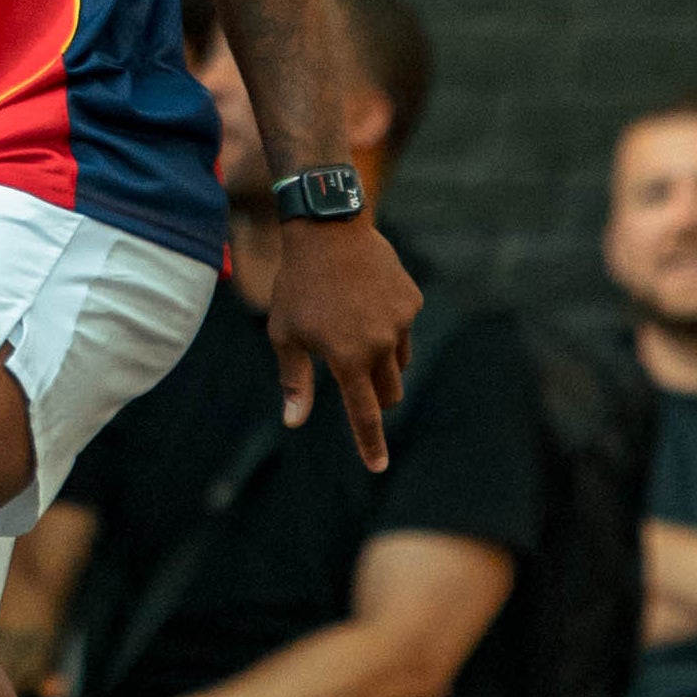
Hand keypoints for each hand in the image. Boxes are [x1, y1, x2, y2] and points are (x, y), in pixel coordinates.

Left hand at [266, 216, 419, 472]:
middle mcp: (381, 344)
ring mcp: (401, 321)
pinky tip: (363, 299)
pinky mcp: (411, 300)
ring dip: (380, 360)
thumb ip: (295, 380)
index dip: (371, 444)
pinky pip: (402, 327)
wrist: (328, 230)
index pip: (364, 414)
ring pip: (398, 361)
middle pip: (388, 393)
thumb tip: (294, 421)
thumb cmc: (297, 286)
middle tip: (352, 375)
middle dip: (375, 397)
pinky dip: (386, 325)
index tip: (378, 466)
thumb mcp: (284, 334)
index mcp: (348, 358)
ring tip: (350, 326)